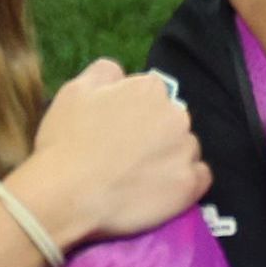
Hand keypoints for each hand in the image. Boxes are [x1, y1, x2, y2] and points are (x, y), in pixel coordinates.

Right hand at [1, 58, 206, 245]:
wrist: (66, 194)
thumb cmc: (67, 141)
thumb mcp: (75, 90)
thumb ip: (105, 72)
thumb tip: (122, 75)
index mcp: (150, 89)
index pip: (151, 93)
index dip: (132, 110)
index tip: (116, 128)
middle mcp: (176, 115)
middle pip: (172, 119)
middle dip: (154, 131)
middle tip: (126, 153)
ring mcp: (186, 151)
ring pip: (185, 147)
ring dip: (170, 155)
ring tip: (140, 175)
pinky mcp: (188, 186)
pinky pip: (200, 177)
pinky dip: (185, 180)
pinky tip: (163, 187)